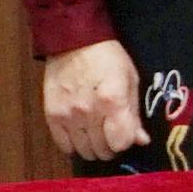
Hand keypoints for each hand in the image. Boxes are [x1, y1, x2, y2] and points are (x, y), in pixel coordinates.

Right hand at [38, 37, 148, 162]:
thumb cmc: (107, 58)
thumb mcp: (130, 80)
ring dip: (93, 146)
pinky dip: (74, 145)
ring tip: (95, 133)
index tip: (124, 133)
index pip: (121, 142)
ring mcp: (68, 115)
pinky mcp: (51, 115)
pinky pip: (64, 146)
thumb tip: (141, 140)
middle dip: (111, 145)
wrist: (73, 40)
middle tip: (110, 132)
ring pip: (84, 151)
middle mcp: (89, 112)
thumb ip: (134, 113)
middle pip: (103, 149)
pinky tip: (79, 134)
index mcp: (112, 101)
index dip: (125, 140)